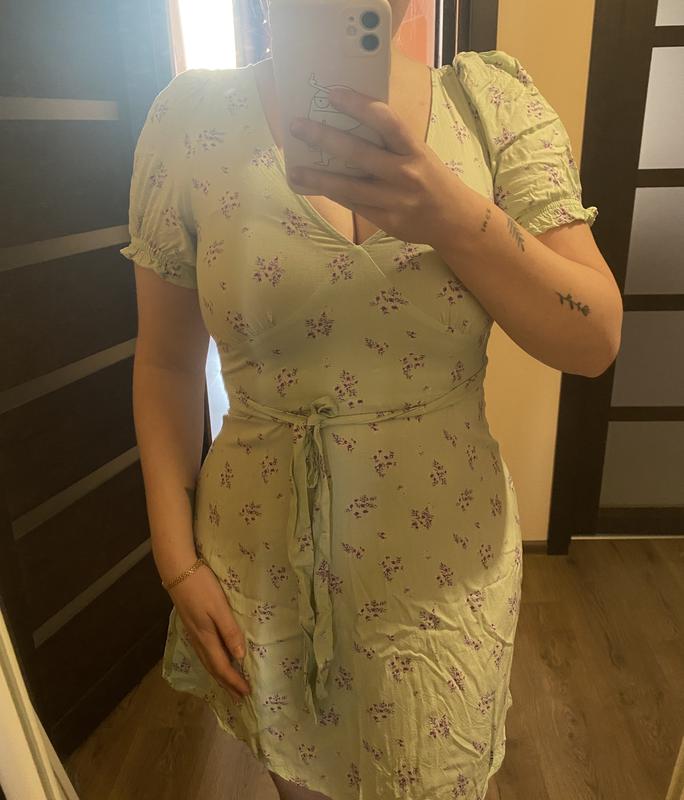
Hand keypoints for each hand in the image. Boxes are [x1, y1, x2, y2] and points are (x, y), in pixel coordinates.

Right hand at [167, 563, 250, 701]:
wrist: (177, 570)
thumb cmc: (202, 586)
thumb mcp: (219, 607)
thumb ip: (229, 631)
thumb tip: (239, 657)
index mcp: (206, 637)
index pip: (221, 667)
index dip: (233, 682)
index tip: (246, 693)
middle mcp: (197, 639)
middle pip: (213, 668)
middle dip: (226, 684)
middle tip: (239, 698)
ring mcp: (192, 633)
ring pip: (207, 661)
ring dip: (219, 675)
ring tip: (229, 685)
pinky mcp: (190, 625)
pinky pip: (203, 652)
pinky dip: (212, 663)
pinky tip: (216, 661)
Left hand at [287, 85, 471, 247]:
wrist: (454, 219)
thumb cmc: (430, 178)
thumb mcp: (418, 153)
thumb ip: (391, 142)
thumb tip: (347, 125)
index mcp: (414, 149)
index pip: (386, 121)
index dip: (358, 105)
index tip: (332, 93)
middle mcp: (405, 173)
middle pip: (359, 153)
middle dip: (324, 138)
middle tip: (297, 126)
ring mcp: (395, 200)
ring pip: (349, 186)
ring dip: (317, 177)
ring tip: (294, 169)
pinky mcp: (386, 221)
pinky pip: (352, 204)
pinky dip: (330, 194)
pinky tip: (312, 186)